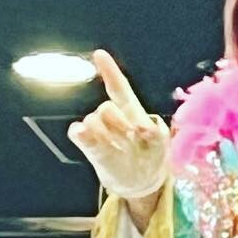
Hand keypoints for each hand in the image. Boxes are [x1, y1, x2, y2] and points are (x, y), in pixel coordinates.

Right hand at [67, 50, 168, 201]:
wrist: (142, 183)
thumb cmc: (152, 156)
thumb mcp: (160, 144)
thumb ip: (153, 134)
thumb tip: (140, 128)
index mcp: (131, 111)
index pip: (119, 88)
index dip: (110, 71)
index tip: (99, 54)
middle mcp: (112, 118)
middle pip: (106, 108)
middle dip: (117, 123)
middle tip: (130, 140)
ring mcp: (99, 131)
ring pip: (93, 121)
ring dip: (106, 134)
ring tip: (118, 149)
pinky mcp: (89, 146)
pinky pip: (78, 132)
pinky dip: (81, 133)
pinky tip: (85, 136)